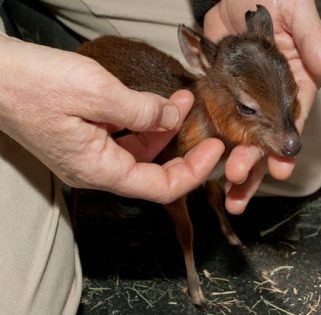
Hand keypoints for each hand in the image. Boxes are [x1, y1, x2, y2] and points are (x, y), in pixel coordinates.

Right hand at [0, 35, 224, 203]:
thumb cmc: (33, 84)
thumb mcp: (96, 93)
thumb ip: (140, 109)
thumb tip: (169, 115)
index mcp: (99, 169)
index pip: (160, 187)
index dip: (193, 172)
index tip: (214, 150)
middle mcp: (97, 168)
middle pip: (153, 170)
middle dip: (182, 146)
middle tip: (202, 122)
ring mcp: (90, 153)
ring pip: (140, 151)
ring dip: (163, 126)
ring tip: (181, 100)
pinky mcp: (86, 137)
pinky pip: (124, 136)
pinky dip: (143, 121)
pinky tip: (155, 102)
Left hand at [204, 0, 320, 213]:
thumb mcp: (296, 13)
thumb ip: (312, 43)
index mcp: (293, 85)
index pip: (292, 124)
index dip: (285, 149)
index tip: (279, 170)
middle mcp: (268, 101)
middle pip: (262, 140)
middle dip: (252, 164)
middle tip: (237, 181)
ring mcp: (242, 102)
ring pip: (239, 141)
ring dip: (233, 166)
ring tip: (227, 192)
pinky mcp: (219, 97)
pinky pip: (215, 124)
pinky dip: (211, 145)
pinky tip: (203, 163)